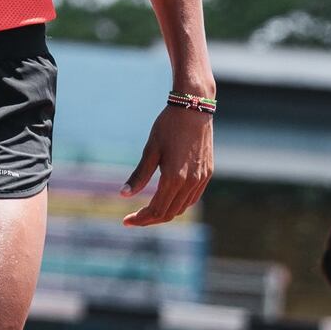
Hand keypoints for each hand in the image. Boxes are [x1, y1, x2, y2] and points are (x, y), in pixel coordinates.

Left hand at [120, 105, 212, 225]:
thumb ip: (139, 175)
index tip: (125, 220)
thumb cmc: (167, 126)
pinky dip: (178, 204)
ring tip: (147, 210)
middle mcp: (190, 183)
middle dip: (150, 219)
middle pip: (169, 214)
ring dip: (164, 213)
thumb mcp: (150, 150)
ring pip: (182, 208)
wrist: (193, 109)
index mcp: (174, 178)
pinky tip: (167, 199)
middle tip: (133, 218)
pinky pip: (192, 198)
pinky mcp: (207, 174)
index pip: (156, 211)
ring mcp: (201, 179)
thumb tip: (123, 195)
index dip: (140, 219)